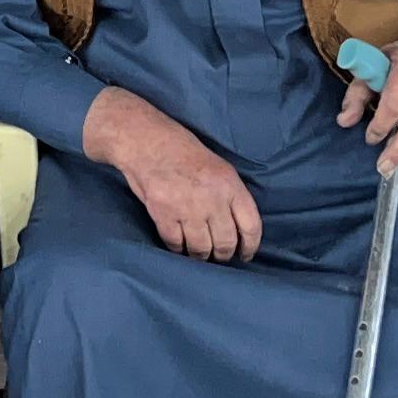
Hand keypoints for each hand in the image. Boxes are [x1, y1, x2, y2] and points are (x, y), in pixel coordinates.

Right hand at [84, 85, 262, 262]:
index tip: (245, 255)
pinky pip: (176, 244)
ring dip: (200, 256)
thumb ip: (230, 196)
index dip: (250, 246)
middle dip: (222, 255)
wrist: (146, 141)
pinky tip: (179, 244)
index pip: (251, 226)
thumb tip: (237, 228)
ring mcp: (187, 209)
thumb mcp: (218, 167)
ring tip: (198, 254)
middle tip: (218, 256)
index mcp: (230, 185)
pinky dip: (178, 248)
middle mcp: (212, 199)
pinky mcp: (163, 215)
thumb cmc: (182, 151)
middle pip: (225, 243)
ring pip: (201, 250)